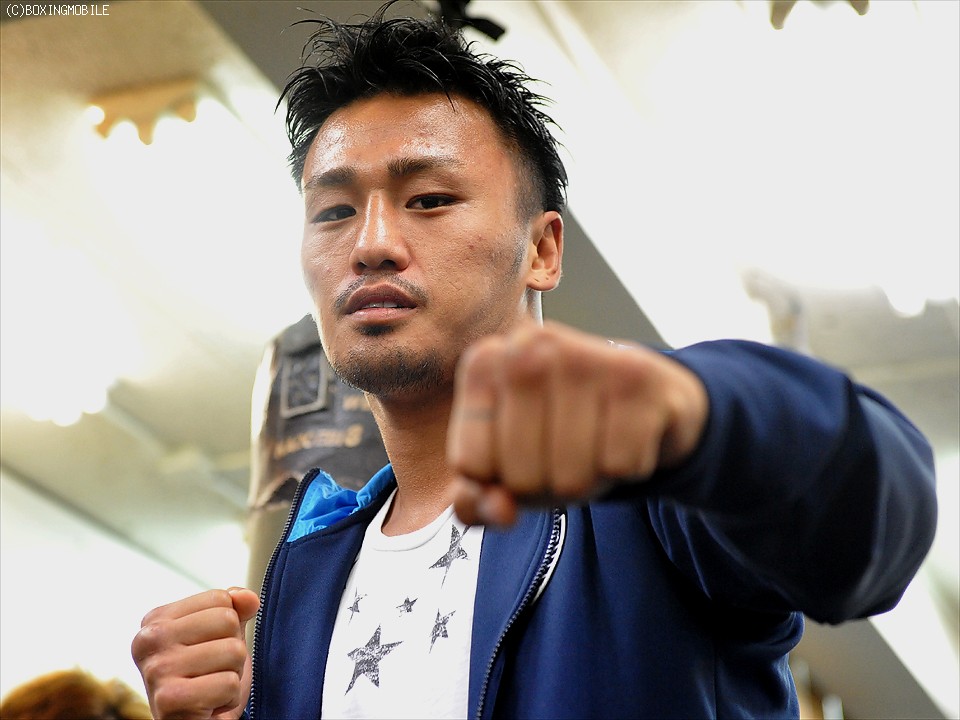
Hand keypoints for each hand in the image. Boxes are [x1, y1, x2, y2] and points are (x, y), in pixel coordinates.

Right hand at [132, 587, 259, 719]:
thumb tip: (248, 598)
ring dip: (232, 674)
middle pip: (227, 620)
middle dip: (232, 650)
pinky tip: (208, 706)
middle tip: (211, 671)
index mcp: (156, 619)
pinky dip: (228, 698)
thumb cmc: (206, 678)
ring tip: (210, 687)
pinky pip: (228, 683)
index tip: (206, 649)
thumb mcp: (223, 635)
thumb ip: (235, 608)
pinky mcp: (169, 699)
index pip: (219, 598)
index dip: (227, 626)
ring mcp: (156, 670)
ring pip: (233, 651)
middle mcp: (149, 641)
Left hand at [447, 321, 707, 524]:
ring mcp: (585, 356)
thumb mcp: (505, 466)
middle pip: (522, 478)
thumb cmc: (562, 432)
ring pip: (572, 478)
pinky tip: (627, 435)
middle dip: (547, 487)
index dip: (501, 483)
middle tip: (566, 454)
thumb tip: (500, 512)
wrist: (641, 397)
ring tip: (596, 445)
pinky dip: (628, 469)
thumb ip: (477, 500)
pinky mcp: (638, 375)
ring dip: (589, 481)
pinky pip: (621, 466)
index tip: (522, 453)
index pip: (473, 468)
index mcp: (484, 363)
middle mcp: (529, 347)